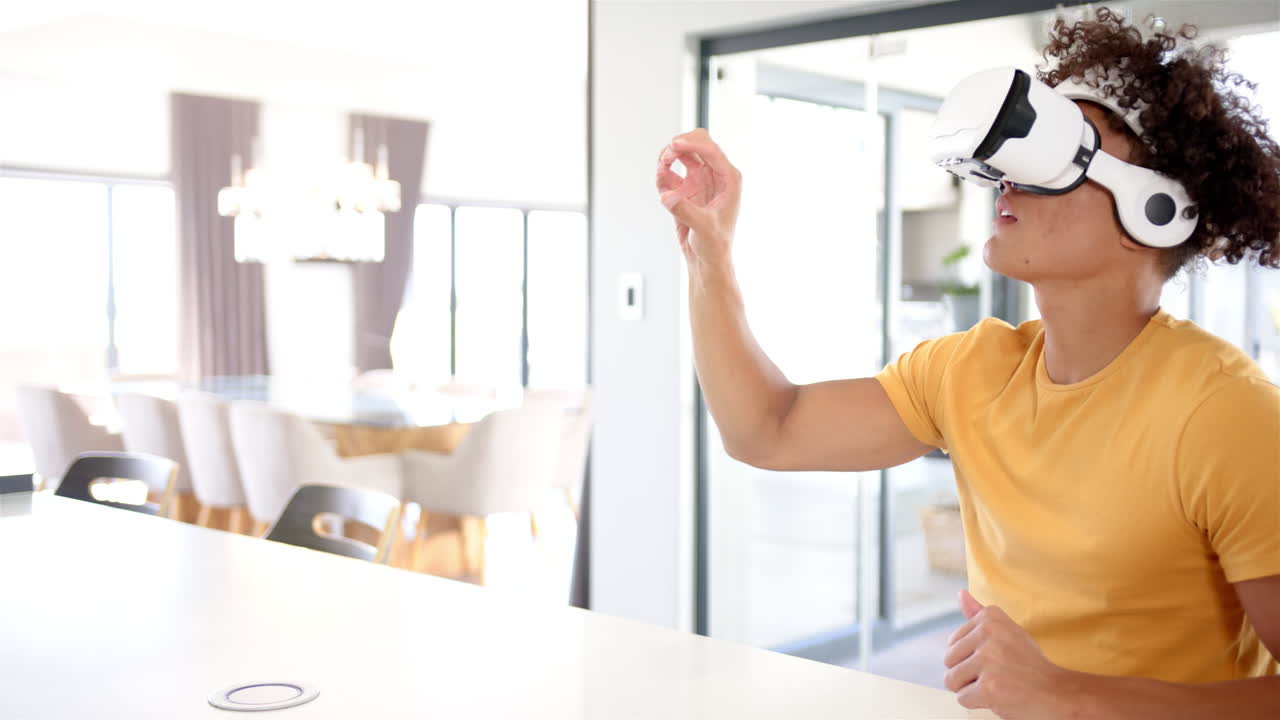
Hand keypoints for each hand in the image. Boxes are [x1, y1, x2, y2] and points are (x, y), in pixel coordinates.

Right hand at [655, 129, 741, 267]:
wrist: (707, 260)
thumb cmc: (715, 245)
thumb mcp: (704, 228)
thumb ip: (685, 211)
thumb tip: (667, 196)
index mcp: (729, 179)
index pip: (711, 151)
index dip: (692, 143)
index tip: (674, 145)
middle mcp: (715, 176)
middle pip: (698, 144)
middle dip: (680, 144)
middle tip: (667, 155)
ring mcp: (700, 181)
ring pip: (683, 154)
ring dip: (669, 156)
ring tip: (662, 168)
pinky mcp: (685, 191)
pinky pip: (671, 173)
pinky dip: (663, 173)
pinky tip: (661, 181)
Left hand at [944, 589, 1079, 718]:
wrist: (1058, 693)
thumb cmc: (1029, 664)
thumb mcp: (1007, 632)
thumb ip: (980, 614)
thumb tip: (961, 593)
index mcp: (990, 616)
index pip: (952, 642)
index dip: (971, 656)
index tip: (997, 658)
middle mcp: (988, 632)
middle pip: (949, 660)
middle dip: (967, 673)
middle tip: (996, 674)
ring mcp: (988, 659)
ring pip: (952, 679)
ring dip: (970, 689)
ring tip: (996, 685)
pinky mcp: (989, 686)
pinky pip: (962, 698)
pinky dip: (978, 703)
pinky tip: (999, 697)